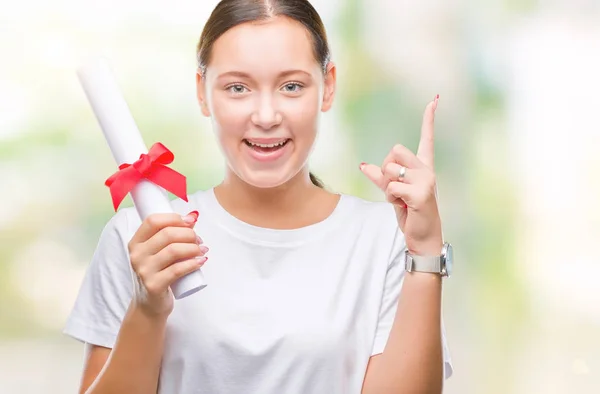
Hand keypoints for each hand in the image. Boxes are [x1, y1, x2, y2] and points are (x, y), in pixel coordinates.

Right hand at [127, 211, 207, 316]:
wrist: (150, 304)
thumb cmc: (158, 273)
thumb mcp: (158, 252)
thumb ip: (171, 235)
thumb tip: (193, 217)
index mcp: (136, 242)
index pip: (153, 221)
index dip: (174, 218)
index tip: (191, 221)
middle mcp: (137, 255)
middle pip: (167, 234)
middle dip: (189, 234)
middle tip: (199, 240)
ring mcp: (144, 271)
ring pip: (174, 250)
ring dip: (193, 247)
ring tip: (202, 250)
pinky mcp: (154, 285)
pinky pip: (178, 269)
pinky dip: (193, 263)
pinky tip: (201, 261)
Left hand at [360, 95, 442, 255]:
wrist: (422, 235)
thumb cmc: (410, 211)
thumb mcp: (392, 191)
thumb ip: (380, 177)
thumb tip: (363, 165)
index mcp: (423, 166)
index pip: (426, 138)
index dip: (429, 118)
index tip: (435, 98)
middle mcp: (427, 169)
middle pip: (396, 150)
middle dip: (386, 167)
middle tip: (395, 186)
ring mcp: (427, 180)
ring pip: (390, 168)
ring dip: (387, 186)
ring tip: (400, 198)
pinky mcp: (422, 193)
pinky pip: (392, 186)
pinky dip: (390, 197)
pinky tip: (403, 205)